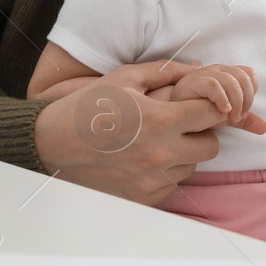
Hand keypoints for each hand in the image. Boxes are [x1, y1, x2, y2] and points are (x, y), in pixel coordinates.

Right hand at [33, 64, 228, 205]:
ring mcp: (152, 181)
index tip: (202, 104)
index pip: (213, 114)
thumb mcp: (125, 78)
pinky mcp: (143, 198)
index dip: (213, 106)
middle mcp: (161, 154)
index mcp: (161, 120)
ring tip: (156, 139)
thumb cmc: (88, 105)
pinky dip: (166, 172)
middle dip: (202, 132)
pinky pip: (171, 185)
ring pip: (192, 167)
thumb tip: (199, 67)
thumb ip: (166, 71)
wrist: (51, 144)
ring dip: (183, 153)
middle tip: (180, 123)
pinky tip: (144, 158)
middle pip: (211, 146)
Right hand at [167, 64, 265, 134]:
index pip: (248, 73)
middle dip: (246, 99)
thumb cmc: (196, 115)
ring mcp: (203, 74)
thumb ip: (243, 119)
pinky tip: (223, 111)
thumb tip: (264, 128)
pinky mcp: (192, 83)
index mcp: (224, 74)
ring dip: (236, 102)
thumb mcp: (224, 117)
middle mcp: (216, 70)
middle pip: (243, 77)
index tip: (245, 110)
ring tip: (231, 117)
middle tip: (238, 117)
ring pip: (231, 81)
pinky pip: (213, 85)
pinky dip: (222, 99)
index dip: (251, 91)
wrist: (170, 117)